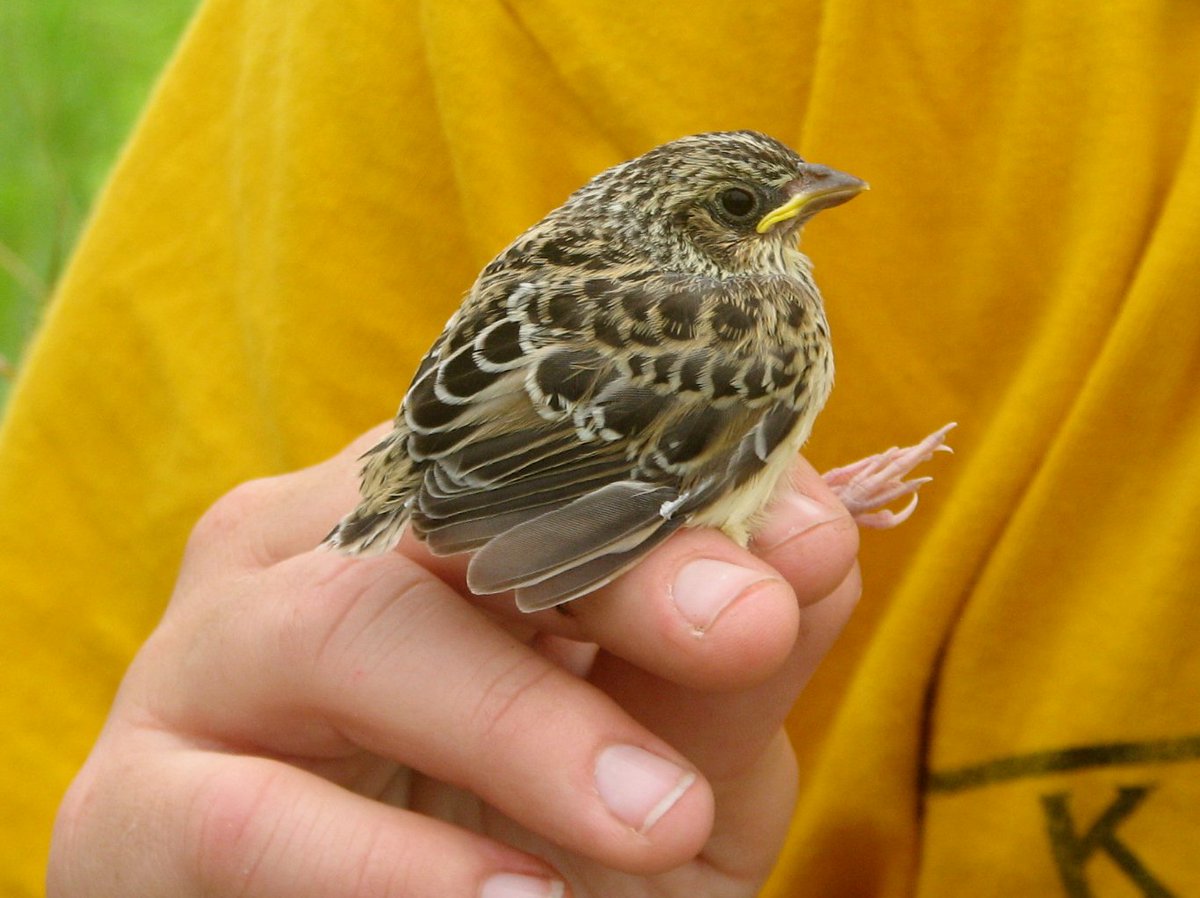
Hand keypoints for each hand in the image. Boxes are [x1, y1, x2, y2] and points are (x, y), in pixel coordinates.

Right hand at [48, 426, 860, 897]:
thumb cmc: (539, 840)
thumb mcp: (659, 759)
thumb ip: (717, 662)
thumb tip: (813, 539)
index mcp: (422, 513)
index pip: (541, 442)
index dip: (676, 477)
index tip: (803, 543)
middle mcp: (304, 550)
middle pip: (449, 508)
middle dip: (610, 565)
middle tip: (743, 629)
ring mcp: (206, 663)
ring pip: (345, 630)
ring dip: (512, 720)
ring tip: (651, 821)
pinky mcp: (137, 806)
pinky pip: (249, 817)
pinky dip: (387, 867)